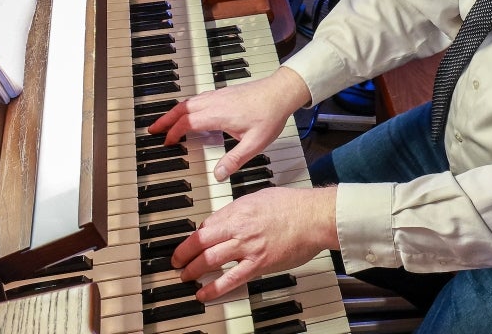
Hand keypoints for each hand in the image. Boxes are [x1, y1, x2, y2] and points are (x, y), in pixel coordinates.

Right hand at [148, 66, 311, 181]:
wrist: (282, 91)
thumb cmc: (271, 114)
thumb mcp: (255, 143)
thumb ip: (235, 159)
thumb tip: (218, 174)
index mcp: (219, 114)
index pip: (188, 122)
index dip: (174, 133)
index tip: (168, 143)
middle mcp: (215, 101)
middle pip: (182, 108)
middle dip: (165, 119)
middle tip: (152, 129)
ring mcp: (219, 95)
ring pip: (189, 101)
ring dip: (175, 111)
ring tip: (166, 122)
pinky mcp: (225, 93)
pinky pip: (198, 98)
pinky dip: (187, 106)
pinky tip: (190, 112)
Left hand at [172, 186, 338, 300]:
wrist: (314, 216)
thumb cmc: (294, 205)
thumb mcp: (260, 197)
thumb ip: (242, 208)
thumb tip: (229, 217)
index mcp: (238, 208)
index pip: (207, 224)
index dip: (197, 236)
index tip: (195, 243)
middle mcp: (238, 227)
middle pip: (200, 241)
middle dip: (183, 253)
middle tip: (177, 261)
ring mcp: (247, 247)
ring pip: (209, 259)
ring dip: (192, 270)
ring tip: (185, 277)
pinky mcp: (258, 264)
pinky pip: (230, 279)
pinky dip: (213, 288)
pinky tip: (203, 294)